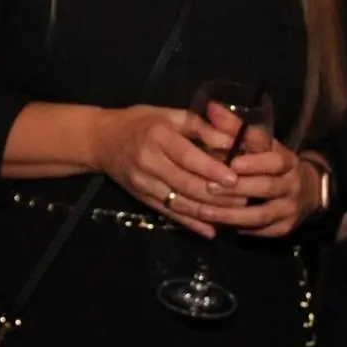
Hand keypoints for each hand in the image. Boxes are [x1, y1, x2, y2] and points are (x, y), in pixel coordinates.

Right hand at [88, 105, 245, 237]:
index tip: (234, 177)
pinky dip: (191, 224)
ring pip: (179, 202)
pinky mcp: (142, 199)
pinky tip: (210, 231)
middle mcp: (148, 162)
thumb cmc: (141, 122)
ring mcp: (143, 184)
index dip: (210, 168)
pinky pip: (169, 214)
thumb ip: (201, 127)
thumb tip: (232, 140)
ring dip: (208, 211)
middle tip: (244, 198)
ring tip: (234, 215)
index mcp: (157, 136)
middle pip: (185, 183)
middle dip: (216, 194)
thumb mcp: (170, 115)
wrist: (101, 140)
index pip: (186, 156)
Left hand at [184, 102, 319, 236]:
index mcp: (288, 160)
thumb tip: (211, 107)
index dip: (255, 162)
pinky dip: (240, 229)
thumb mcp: (260, 144)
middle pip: (266, 187)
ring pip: (261, 214)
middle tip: (208, 187)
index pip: (275, 160)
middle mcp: (292, 184)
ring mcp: (290, 208)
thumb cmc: (272, 162)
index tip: (232, 163)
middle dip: (237, 189)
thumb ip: (236, 127)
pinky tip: (219, 226)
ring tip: (205, 211)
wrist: (307, 191)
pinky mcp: (284, 228)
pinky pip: (261, 232)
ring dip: (232, 215)